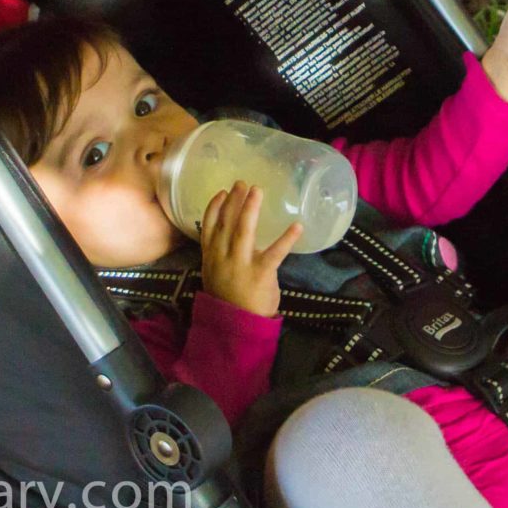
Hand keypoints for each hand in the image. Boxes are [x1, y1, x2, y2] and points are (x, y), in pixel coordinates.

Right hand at [199, 182, 300, 317]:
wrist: (236, 326)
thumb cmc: (229, 299)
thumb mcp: (216, 275)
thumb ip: (221, 255)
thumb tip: (232, 235)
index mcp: (211, 258)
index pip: (209, 227)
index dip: (215, 207)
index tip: (222, 191)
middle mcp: (222, 258)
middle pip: (226, 223)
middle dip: (234, 200)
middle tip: (242, 182)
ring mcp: (240, 265)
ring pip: (243, 231)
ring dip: (250, 209)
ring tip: (257, 190)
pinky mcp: (260, 274)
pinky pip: (275, 253)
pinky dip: (287, 238)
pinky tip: (298, 226)